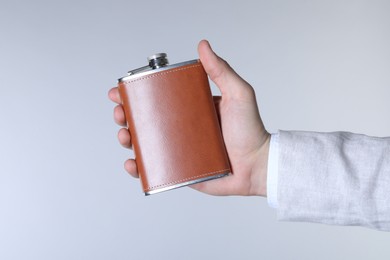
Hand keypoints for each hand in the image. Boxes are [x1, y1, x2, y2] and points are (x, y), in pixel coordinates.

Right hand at [108, 40, 269, 196]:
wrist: (257, 166)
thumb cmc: (251, 131)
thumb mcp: (238, 94)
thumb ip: (222, 71)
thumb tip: (203, 46)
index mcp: (191, 108)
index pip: (159, 97)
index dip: (137, 94)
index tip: (122, 90)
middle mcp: (182, 127)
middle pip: (147, 120)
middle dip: (127, 116)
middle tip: (121, 114)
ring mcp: (180, 148)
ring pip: (146, 143)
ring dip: (128, 139)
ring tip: (125, 137)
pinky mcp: (181, 169)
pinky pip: (155, 168)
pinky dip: (140, 167)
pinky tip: (133, 164)